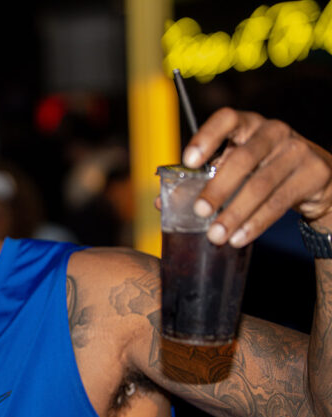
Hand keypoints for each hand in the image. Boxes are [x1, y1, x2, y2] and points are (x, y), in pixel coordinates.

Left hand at [184, 107, 331, 245]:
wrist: (314, 177)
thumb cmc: (262, 169)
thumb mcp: (235, 167)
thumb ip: (203, 179)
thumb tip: (162, 202)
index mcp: (247, 124)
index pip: (227, 119)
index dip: (207, 137)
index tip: (188, 161)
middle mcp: (273, 132)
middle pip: (243, 158)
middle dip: (218, 188)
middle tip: (199, 211)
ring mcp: (296, 151)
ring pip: (261, 185)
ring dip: (235, 213)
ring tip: (216, 235)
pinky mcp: (313, 173)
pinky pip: (280, 202)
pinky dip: (256, 223)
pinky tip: (239, 238)